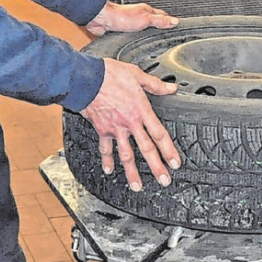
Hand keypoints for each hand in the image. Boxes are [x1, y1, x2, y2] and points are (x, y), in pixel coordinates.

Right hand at [79, 58, 180, 191]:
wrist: (87, 79)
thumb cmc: (110, 75)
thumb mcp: (136, 75)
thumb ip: (155, 85)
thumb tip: (171, 88)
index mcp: (141, 110)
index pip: (159, 134)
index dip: (169, 150)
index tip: (175, 163)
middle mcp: (130, 123)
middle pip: (146, 149)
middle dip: (156, 167)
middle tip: (164, 181)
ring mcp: (115, 129)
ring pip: (126, 154)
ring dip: (132, 172)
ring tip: (137, 186)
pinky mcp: (102, 129)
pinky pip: (105, 148)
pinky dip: (107, 160)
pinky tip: (110, 170)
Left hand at [85, 1, 177, 35]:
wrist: (101, 19)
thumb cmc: (120, 16)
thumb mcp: (145, 19)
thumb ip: (159, 21)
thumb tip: (174, 21)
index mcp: (146, 11)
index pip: (163, 16)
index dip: (170, 21)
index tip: (176, 26)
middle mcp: (139, 16)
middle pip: (153, 21)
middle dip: (160, 27)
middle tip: (167, 33)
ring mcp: (130, 23)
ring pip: (143, 28)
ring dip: (148, 33)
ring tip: (155, 40)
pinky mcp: (122, 30)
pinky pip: (133, 35)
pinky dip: (137, 39)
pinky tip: (138, 43)